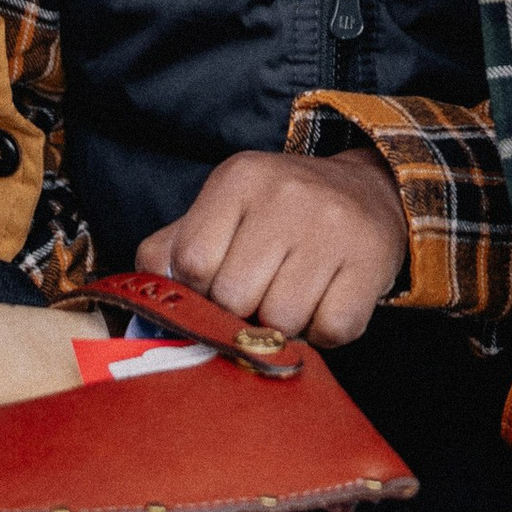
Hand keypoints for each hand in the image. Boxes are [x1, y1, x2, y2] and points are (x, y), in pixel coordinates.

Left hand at [143, 148, 407, 347]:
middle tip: (260, 293)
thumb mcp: (222, 211)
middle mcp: (287, 194)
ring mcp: (333, 227)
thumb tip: (142, 299)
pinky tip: (326, 300)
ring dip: (283, 326)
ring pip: (282, 321)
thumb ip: (171, 250)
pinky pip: (330, 331)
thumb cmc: (279, 215)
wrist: (369, 193)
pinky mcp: (370, 262)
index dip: (200, 289)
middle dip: (241, 311)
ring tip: (295, 294)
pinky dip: (324, 332)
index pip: (192, 262)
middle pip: (233, 298)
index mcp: (239, 178)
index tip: (219, 282)